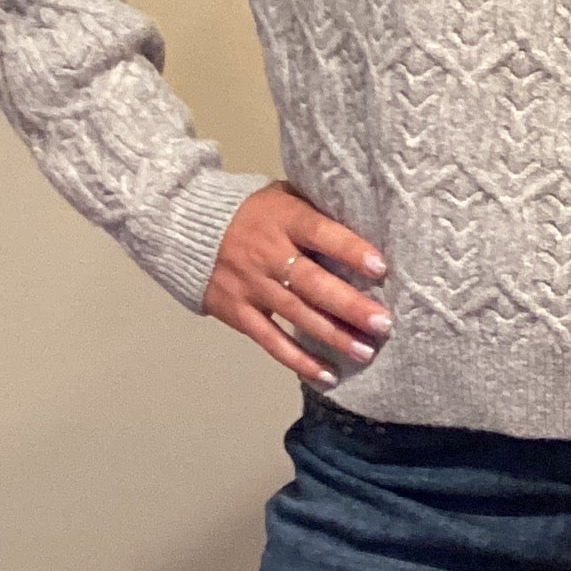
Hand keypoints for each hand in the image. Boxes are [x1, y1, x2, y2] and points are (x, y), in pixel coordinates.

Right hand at [201, 182, 390, 385]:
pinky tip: (327, 374)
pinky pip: (271, 340)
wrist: (188, 228)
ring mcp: (251, 286)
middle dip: (349, 305)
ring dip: (333, 336)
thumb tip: (366, 224)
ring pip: (297, 315)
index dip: (349, 250)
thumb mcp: (283, 196)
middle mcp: (267, 254)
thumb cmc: (252, 212)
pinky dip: (298, 360)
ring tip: (365, 351)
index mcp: (283, 219)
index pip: (320, 233)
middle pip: (312, 282)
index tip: (380, 267)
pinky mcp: (238, 313)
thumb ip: (316, 210)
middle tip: (382, 323)